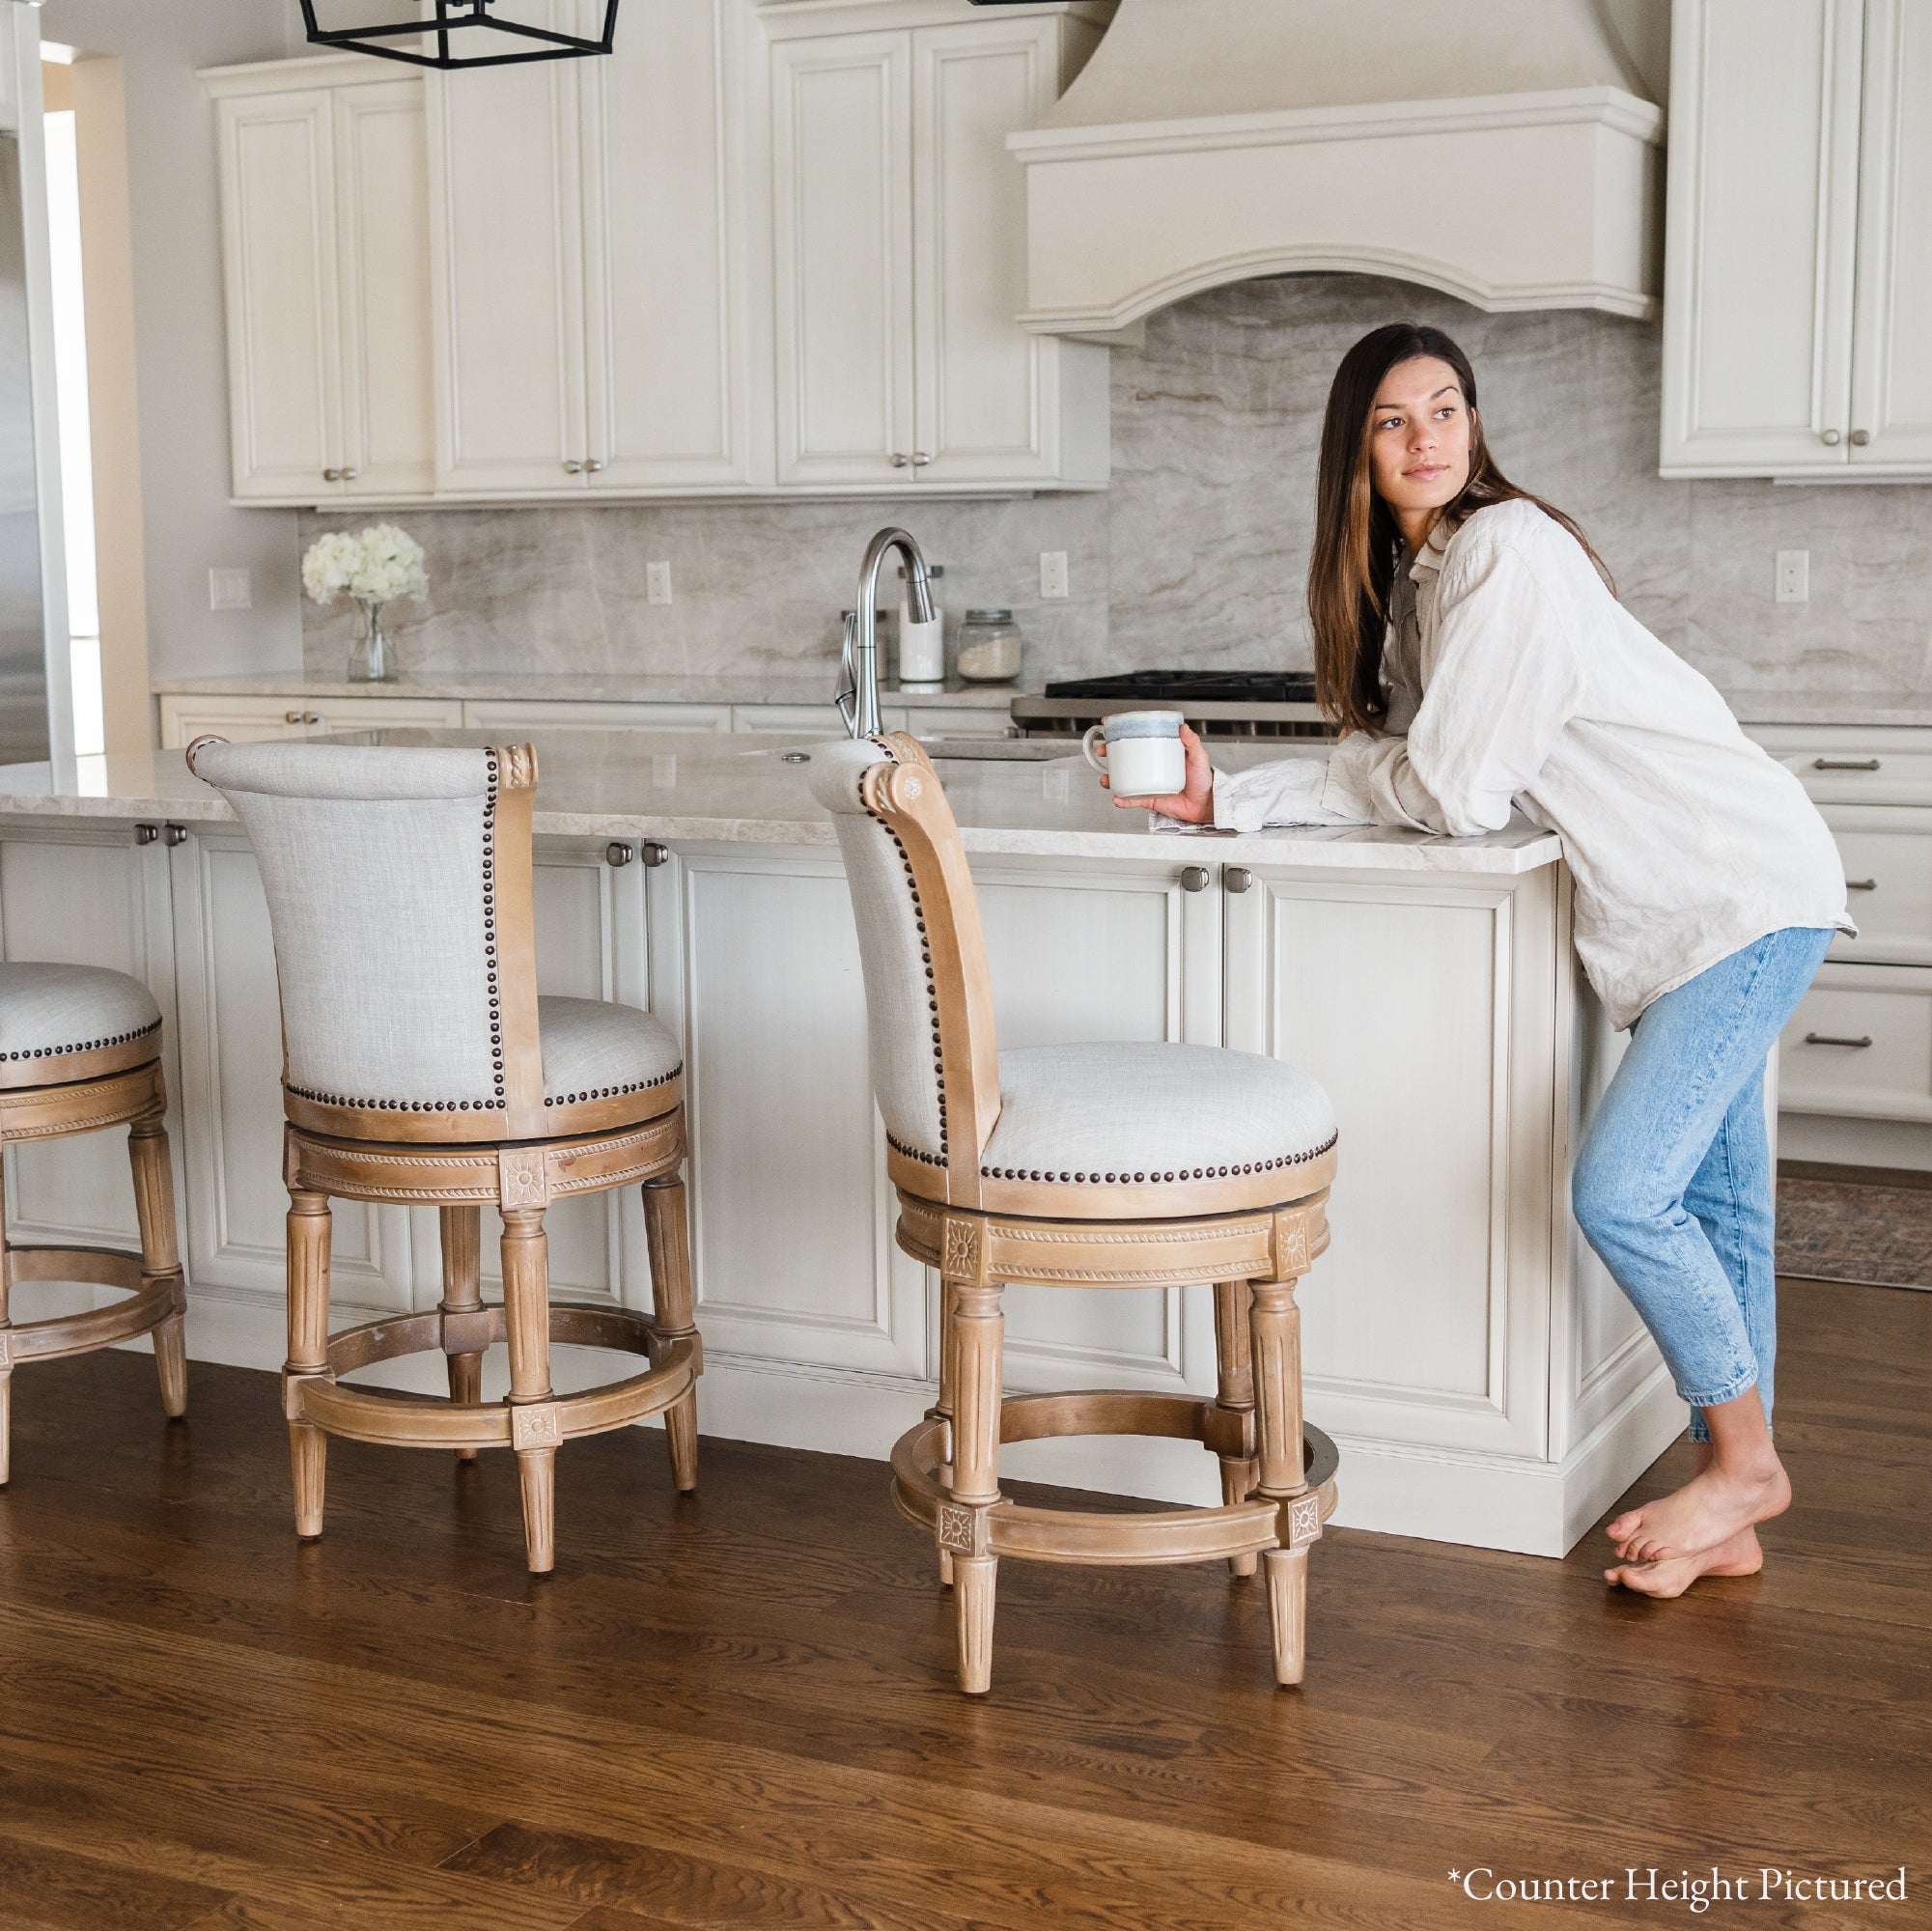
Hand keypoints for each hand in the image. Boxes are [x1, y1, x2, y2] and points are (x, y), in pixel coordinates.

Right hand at [1099, 722, 1213, 823]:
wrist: (1205, 805)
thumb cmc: (1203, 780)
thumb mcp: (1199, 757)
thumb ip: (1192, 742)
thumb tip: (1183, 728)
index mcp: (1160, 754)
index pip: (1139, 739)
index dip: (1123, 733)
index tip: (1110, 726)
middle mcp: (1151, 767)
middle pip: (1125, 758)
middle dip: (1109, 754)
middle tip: (1103, 751)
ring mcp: (1148, 783)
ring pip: (1123, 779)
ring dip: (1111, 778)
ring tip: (1107, 778)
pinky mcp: (1148, 799)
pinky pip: (1131, 800)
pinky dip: (1122, 800)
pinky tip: (1117, 798)